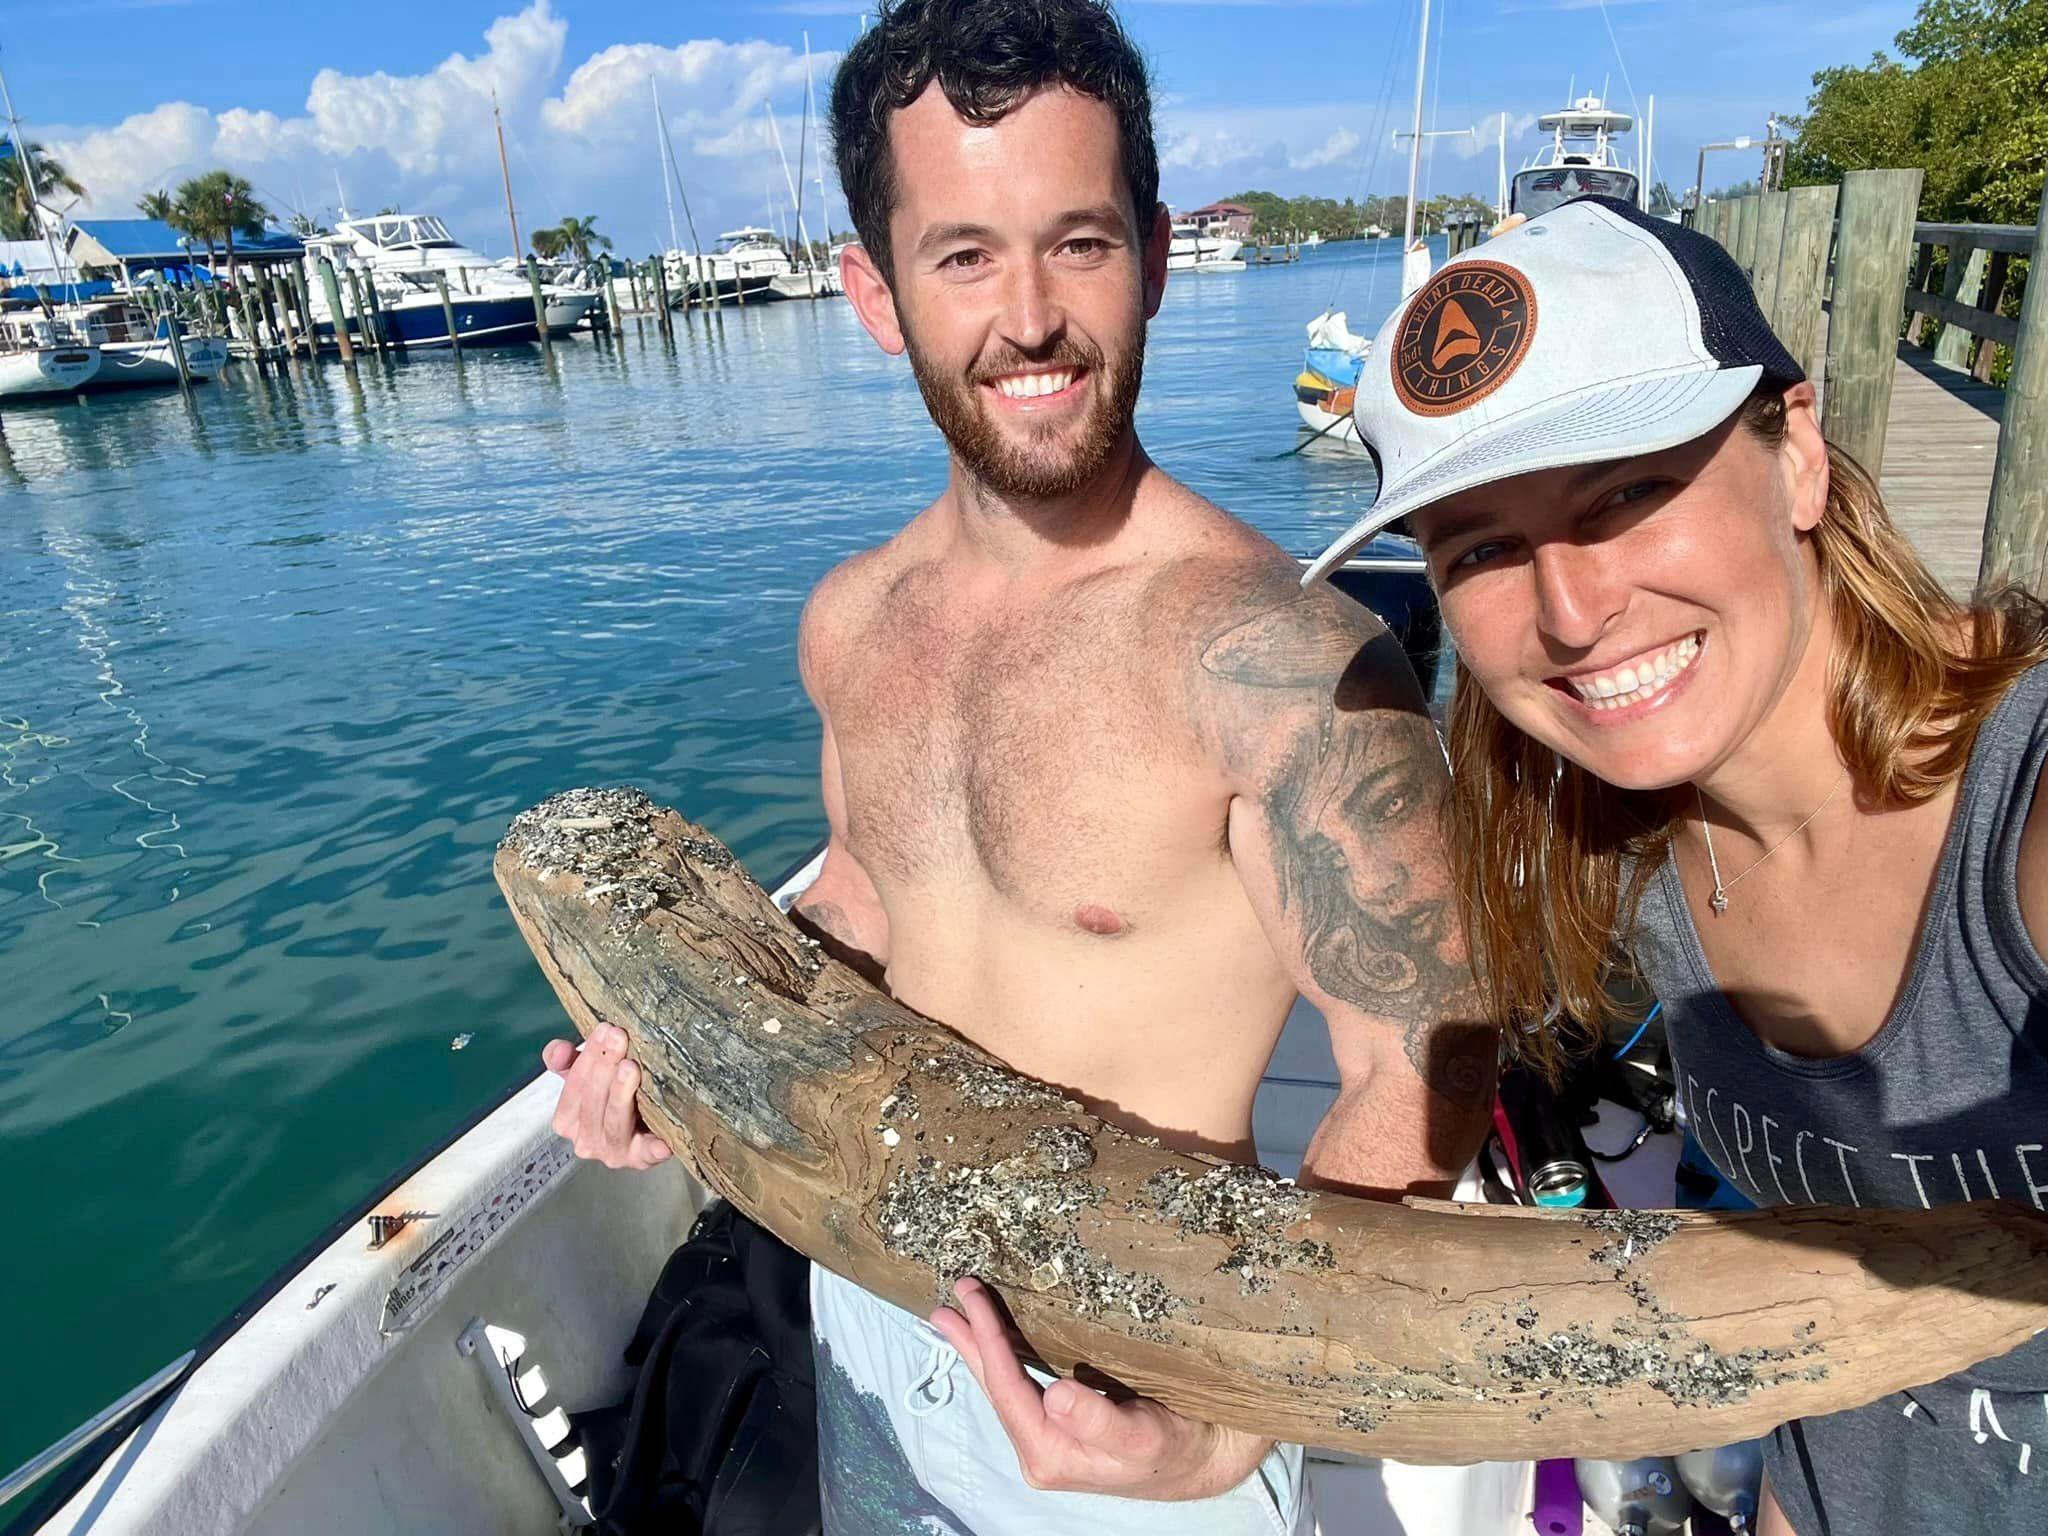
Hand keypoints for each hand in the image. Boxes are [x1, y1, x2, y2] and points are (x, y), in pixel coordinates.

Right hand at [541, 1024, 671, 1169]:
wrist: (643, 1128)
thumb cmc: (611, 1097)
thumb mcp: (585, 1076)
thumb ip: (566, 1061)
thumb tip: (559, 1050)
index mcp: (567, 1121)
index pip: (574, 1086)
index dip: (588, 1056)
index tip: (605, 1029)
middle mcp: (586, 1141)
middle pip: (594, 1102)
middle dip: (605, 1067)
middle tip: (619, 1038)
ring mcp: (614, 1152)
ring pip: (615, 1122)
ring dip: (621, 1095)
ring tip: (630, 1068)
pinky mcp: (642, 1160)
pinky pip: (647, 1153)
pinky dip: (653, 1148)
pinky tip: (662, 1141)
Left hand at [929, 1277, 1271, 1500]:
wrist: (1199, 1460)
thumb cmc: (1172, 1449)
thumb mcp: (1139, 1437)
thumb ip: (1096, 1419)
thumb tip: (1055, 1396)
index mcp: (1048, 1454)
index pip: (1007, 1389)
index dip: (988, 1341)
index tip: (973, 1300)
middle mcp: (1039, 1447)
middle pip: (996, 1386)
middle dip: (971, 1341)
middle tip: (947, 1301)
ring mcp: (1047, 1435)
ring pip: (1004, 1385)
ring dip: (980, 1348)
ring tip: (953, 1316)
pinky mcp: (1059, 1422)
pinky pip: (1022, 1383)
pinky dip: (1005, 1355)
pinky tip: (994, 1339)